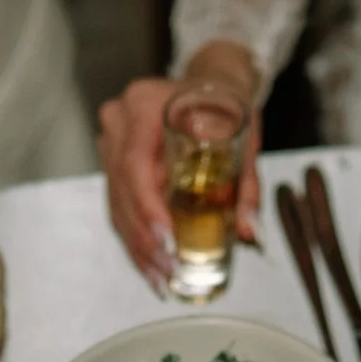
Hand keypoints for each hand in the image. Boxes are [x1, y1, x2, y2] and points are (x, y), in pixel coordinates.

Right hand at [97, 46, 261, 288]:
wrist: (209, 83)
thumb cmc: (225, 102)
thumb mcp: (245, 136)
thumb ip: (246, 185)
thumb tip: (249, 231)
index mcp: (144, 105)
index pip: (135, 163)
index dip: (147, 207)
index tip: (167, 240)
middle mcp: (119, 121)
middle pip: (122, 189)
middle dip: (145, 238)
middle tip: (168, 270)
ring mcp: (110, 141)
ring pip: (117, 203)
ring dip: (138, 245)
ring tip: (161, 277)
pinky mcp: (113, 162)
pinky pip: (118, 203)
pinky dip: (135, 235)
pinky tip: (151, 263)